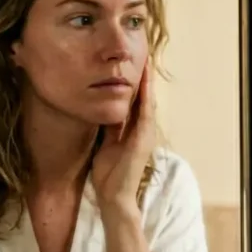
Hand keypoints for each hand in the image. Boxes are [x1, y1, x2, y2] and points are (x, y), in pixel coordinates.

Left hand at [93, 59, 156, 211]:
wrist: (115, 196)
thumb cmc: (109, 174)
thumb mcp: (107, 144)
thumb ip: (109, 128)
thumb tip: (103, 110)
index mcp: (134, 130)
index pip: (135, 102)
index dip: (135, 83)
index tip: (131, 65)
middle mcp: (143, 129)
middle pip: (144, 97)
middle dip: (143, 78)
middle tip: (141, 54)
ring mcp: (146, 133)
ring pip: (147, 101)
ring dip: (147, 82)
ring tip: (145, 61)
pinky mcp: (143, 137)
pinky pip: (145, 111)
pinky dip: (145, 95)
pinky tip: (144, 81)